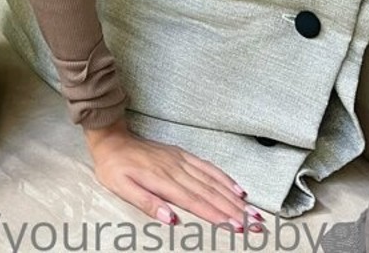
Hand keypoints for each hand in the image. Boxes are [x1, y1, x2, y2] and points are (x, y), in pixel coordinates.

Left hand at [85, 120, 264, 231]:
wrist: (111, 139)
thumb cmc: (114, 167)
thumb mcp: (122, 188)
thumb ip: (147, 202)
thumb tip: (171, 218)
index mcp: (162, 180)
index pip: (195, 202)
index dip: (217, 216)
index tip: (237, 228)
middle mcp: (176, 169)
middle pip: (210, 193)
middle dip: (235, 211)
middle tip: (256, 225)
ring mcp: (180, 160)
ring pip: (213, 181)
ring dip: (235, 198)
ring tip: (254, 212)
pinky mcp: (181, 154)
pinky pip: (207, 166)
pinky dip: (224, 178)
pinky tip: (237, 189)